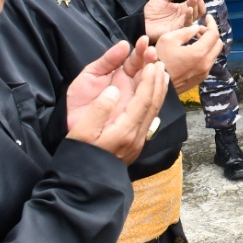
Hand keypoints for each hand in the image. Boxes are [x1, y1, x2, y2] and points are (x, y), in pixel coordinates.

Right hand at [66, 38, 169, 163]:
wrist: (84, 181)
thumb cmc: (80, 154)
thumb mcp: (82, 131)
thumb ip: (100, 110)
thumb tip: (114, 90)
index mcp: (124, 130)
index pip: (143, 101)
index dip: (149, 81)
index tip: (152, 64)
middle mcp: (136, 135)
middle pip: (153, 103)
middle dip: (157, 81)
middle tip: (159, 61)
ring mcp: (138, 140)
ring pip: (154, 110)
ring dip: (159, 89)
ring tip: (162, 72)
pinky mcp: (136, 142)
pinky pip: (150, 116)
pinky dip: (154, 101)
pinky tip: (154, 94)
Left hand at [144, 0, 203, 41]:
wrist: (141, 21)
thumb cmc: (151, 10)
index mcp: (183, 7)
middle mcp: (185, 15)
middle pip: (200, 7)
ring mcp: (183, 22)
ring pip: (197, 14)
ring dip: (197, 5)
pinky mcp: (179, 29)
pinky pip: (188, 23)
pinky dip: (190, 16)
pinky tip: (189, 8)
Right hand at [154, 14, 222, 91]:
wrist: (154, 84)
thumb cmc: (159, 60)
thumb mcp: (168, 39)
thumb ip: (185, 32)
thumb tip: (196, 28)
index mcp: (199, 53)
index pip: (214, 34)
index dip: (212, 23)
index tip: (207, 17)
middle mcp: (206, 64)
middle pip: (218, 44)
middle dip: (211, 34)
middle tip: (199, 30)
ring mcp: (204, 73)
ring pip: (215, 54)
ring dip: (209, 44)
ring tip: (196, 39)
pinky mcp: (201, 78)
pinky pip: (209, 62)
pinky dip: (206, 53)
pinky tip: (194, 51)